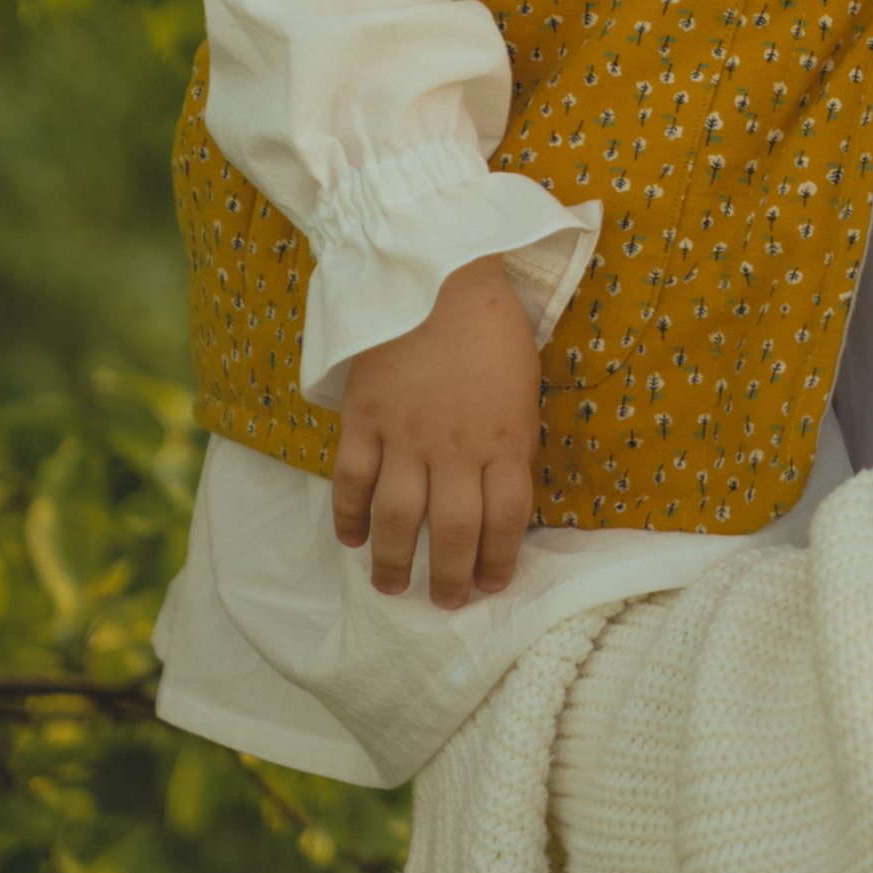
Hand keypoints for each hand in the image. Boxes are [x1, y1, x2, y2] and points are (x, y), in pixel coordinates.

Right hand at [330, 256, 541, 607]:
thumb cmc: (493, 324)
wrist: (438, 270)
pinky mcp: (364, 419)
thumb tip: (505, 493)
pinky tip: (350, 538)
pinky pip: (351, 480)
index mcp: (506, 438)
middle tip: (444, 602)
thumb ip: (513, 442)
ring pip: (397, 518)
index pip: (506, 520)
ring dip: (393, 561)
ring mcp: (405, 435)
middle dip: (448, 578)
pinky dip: (348, 516)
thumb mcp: (524, 385)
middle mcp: (456, 447)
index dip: (499, 561)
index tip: (491, 585)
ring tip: (391, 586)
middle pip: (452, 533)